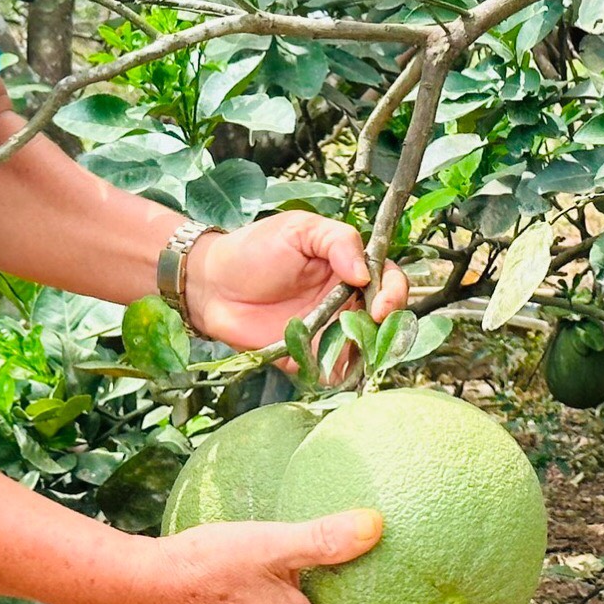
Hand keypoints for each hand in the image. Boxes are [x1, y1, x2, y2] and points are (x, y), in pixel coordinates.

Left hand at [184, 210, 409, 351]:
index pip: (387, 279)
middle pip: (384, 318)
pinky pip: (332, 372)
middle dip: (389, 326)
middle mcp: (344, 302)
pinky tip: (337, 371)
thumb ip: (338, 241)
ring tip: (358, 353)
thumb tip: (365, 273)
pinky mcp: (307, 358)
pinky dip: (340, 375)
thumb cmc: (254, 249)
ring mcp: (327, 332)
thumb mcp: (300, 229)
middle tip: (375, 329)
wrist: (210, 283)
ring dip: (368, 352)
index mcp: (347, 268)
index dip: (393, 291)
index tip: (381, 304)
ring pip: (364, 347)